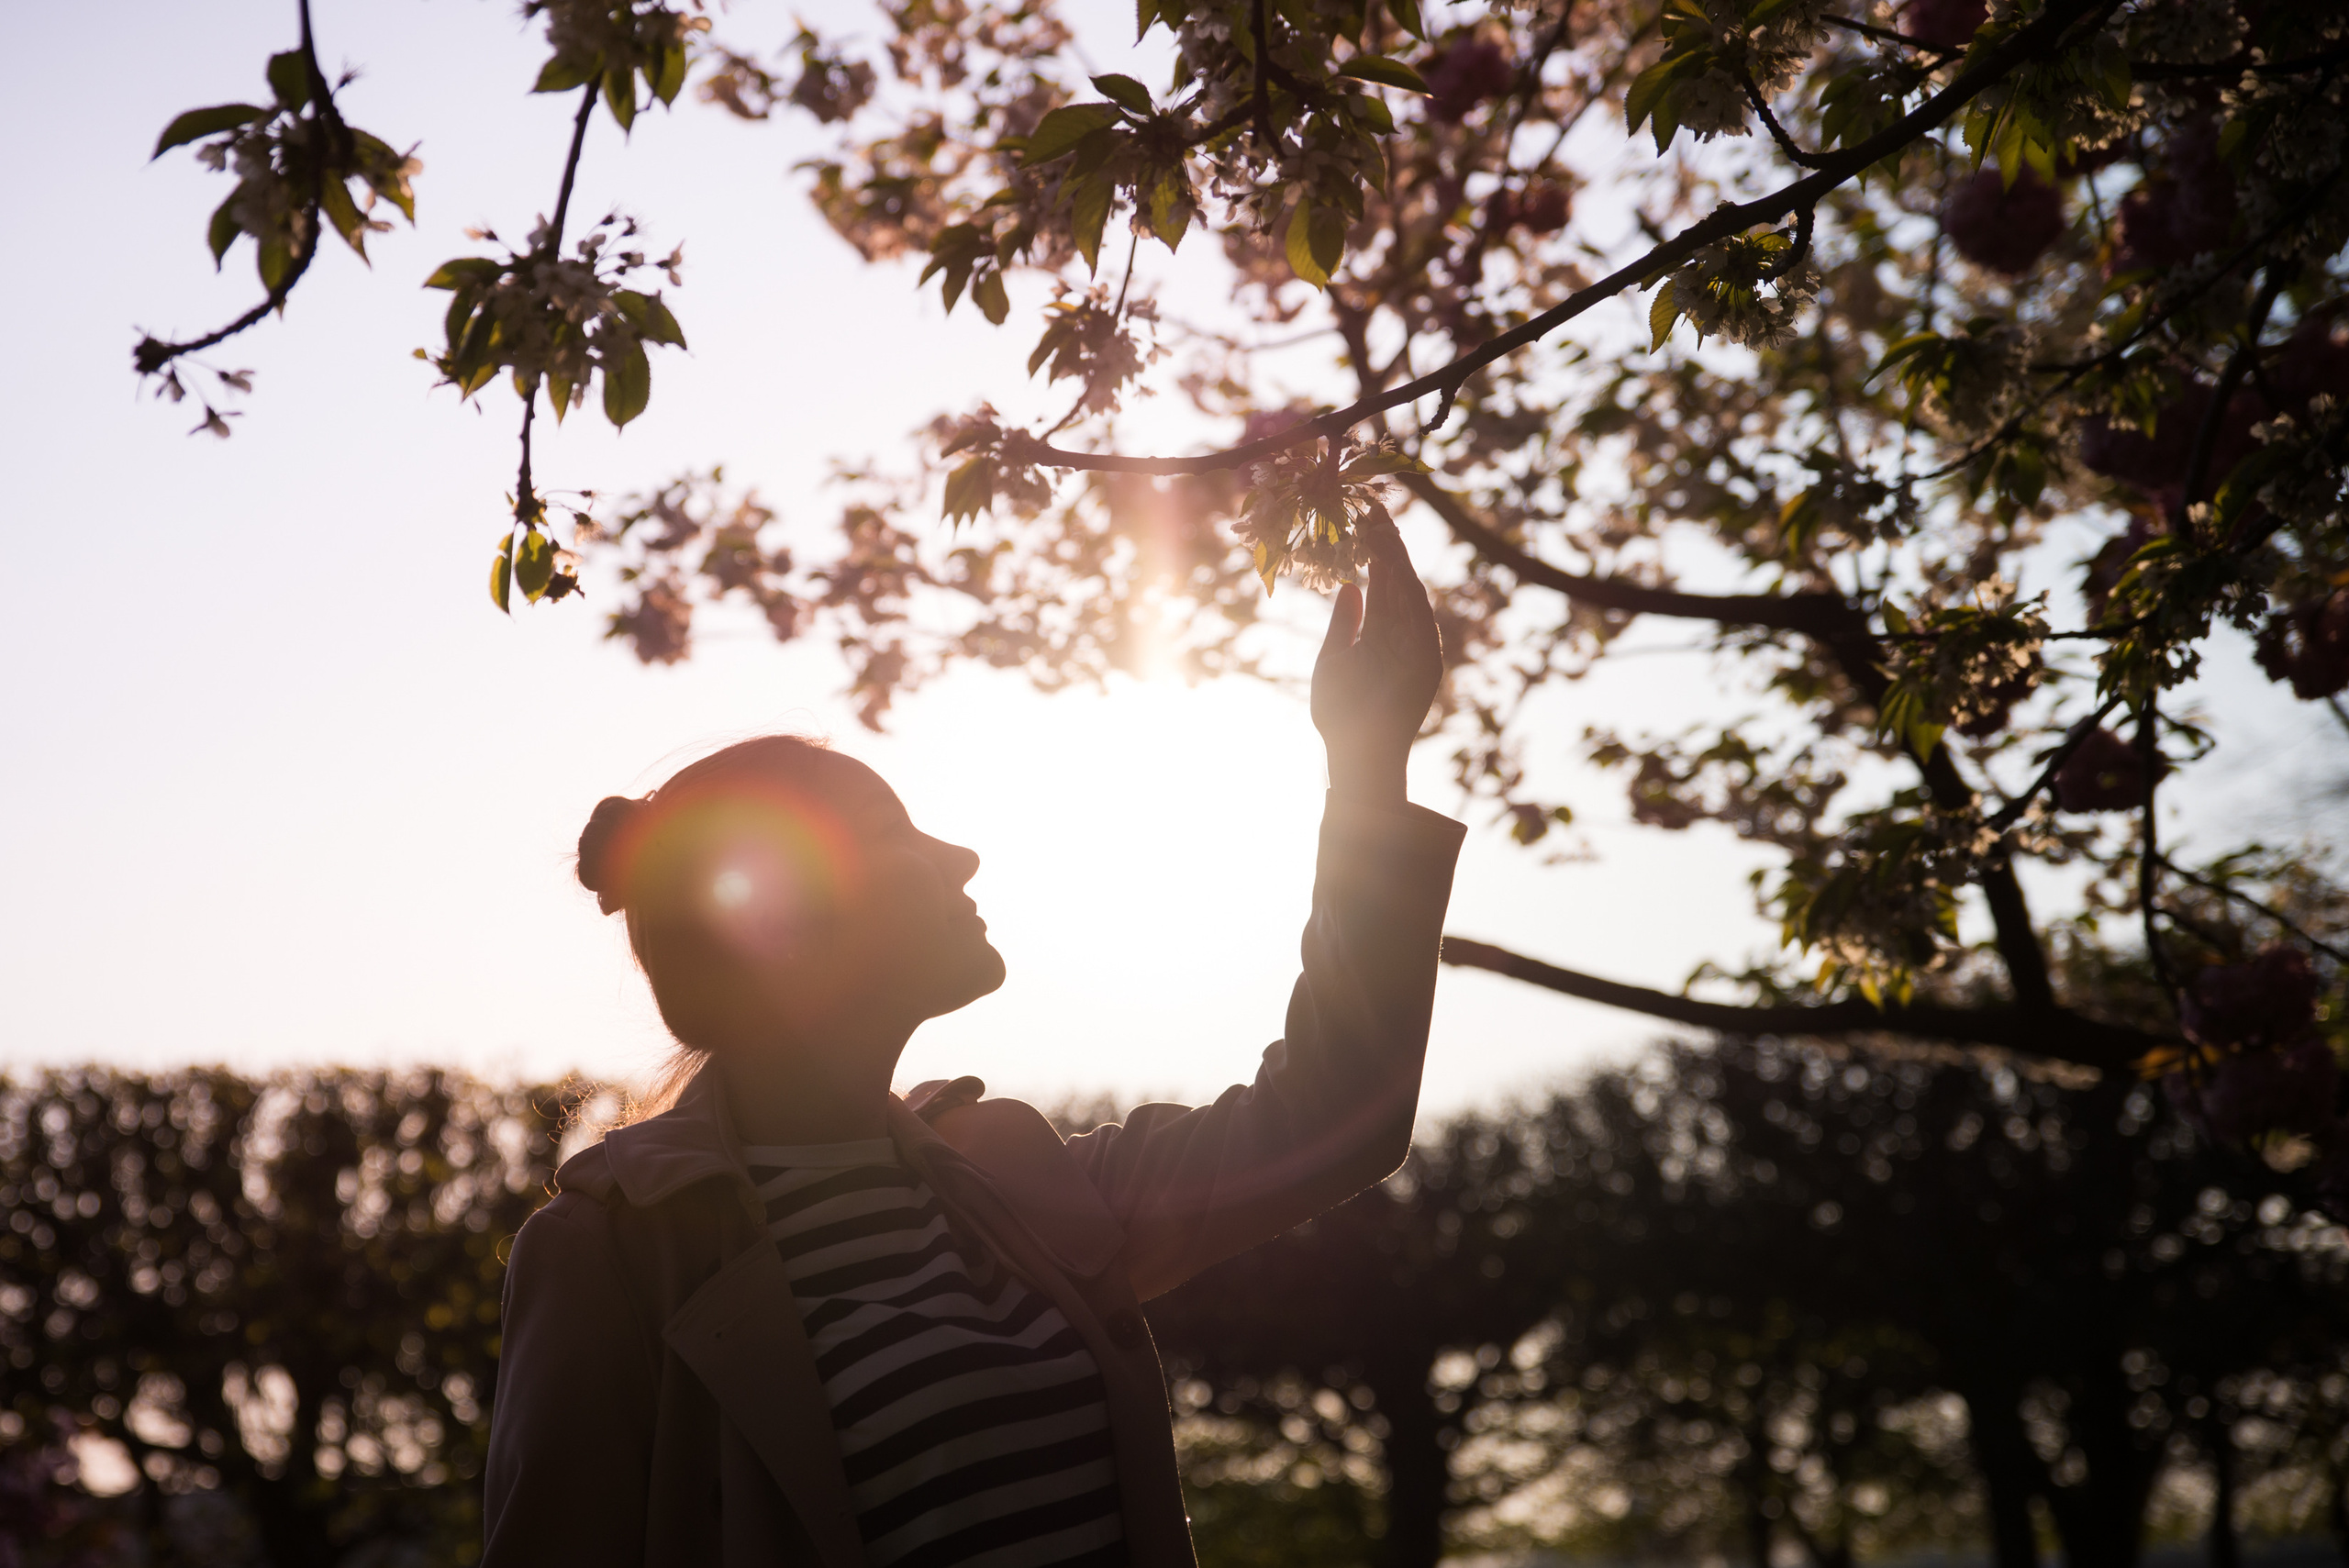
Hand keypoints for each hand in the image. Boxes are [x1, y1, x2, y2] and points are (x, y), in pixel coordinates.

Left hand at [1311, 504, 1443, 805]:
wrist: (1353, 751)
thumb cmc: (1339, 711)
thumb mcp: (1334, 657)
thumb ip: (1344, 622)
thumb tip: (1351, 584)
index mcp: (1380, 633)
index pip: (1381, 582)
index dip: (1374, 551)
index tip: (1364, 518)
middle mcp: (1401, 635)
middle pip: (1397, 581)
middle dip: (1387, 546)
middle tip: (1374, 509)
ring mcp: (1416, 647)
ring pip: (1409, 593)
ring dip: (1397, 561)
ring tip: (1381, 528)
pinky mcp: (1426, 662)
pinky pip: (1420, 619)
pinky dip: (1408, 592)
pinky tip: (1396, 565)